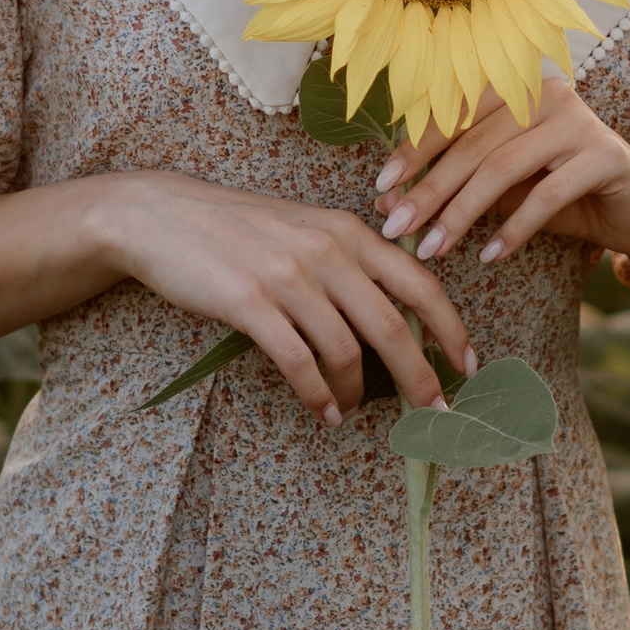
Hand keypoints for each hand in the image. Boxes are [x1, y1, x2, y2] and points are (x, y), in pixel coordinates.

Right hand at [102, 170, 473, 425]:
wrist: (162, 216)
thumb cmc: (237, 228)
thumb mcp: (304, 228)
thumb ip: (349, 261)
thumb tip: (395, 316)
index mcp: (348, 231)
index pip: (419, 284)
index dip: (451, 329)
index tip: (466, 365)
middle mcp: (327, 251)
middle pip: (392, 326)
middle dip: (421, 377)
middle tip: (435, 412)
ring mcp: (288, 277)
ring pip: (346, 351)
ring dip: (356, 392)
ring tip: (352, 409)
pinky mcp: (251, 303)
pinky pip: (299, 363)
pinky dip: (317, 396)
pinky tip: (322, 412)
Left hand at [372, 78, 629, 274]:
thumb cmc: (565, 197)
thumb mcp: (506, 190)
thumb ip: (459, 187)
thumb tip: (391, 203)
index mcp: (516, 90)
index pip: (454, 115)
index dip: (414, 150)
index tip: (380, 189)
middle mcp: (547, 94)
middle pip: (473, 145)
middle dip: (429, 190)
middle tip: (396, 228)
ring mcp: (579, 121)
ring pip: (503, 167)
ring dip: (462, 212)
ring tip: (433, 250)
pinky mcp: (605, 155)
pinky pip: (546, 194)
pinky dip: (513, 228)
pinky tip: (489, 256)